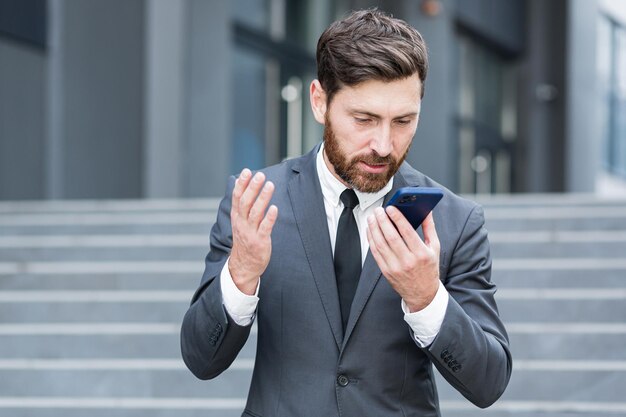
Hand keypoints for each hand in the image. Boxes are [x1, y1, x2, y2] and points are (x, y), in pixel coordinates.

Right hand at [229, 169, 277, 294]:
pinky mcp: (260, 241)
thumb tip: (237, 182)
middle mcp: (242, 223)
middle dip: (252, 188)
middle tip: (260, 175)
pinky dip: (269, 218)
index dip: (242, 184)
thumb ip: (240, 202)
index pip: (237, 197)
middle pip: (245, 202)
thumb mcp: (239, 221)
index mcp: (237, 217)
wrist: (244, 266)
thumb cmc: (245, 240)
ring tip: (270, 185)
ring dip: (262, 198)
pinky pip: (264, 228)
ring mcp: (250, 232)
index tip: (247, 171)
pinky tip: (274, 208)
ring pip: (255, 213)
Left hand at [366, 206, 439, 311]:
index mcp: (421, 254)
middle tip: (379, 210)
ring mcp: (395, 267)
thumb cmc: (429, 269)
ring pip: (380, 244)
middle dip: (382, 221)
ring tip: (372, 217)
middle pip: (391, 237)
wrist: (423, 294)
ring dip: (374, 228)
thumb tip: (427, 210)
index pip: (407, 232)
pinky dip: (371, 240)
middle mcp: (407, 261)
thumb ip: (430, 228)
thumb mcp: (435, 248)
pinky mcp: (386, 271)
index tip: (391, 208)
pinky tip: (370, 230)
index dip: (397, 218)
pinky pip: (375, 253)